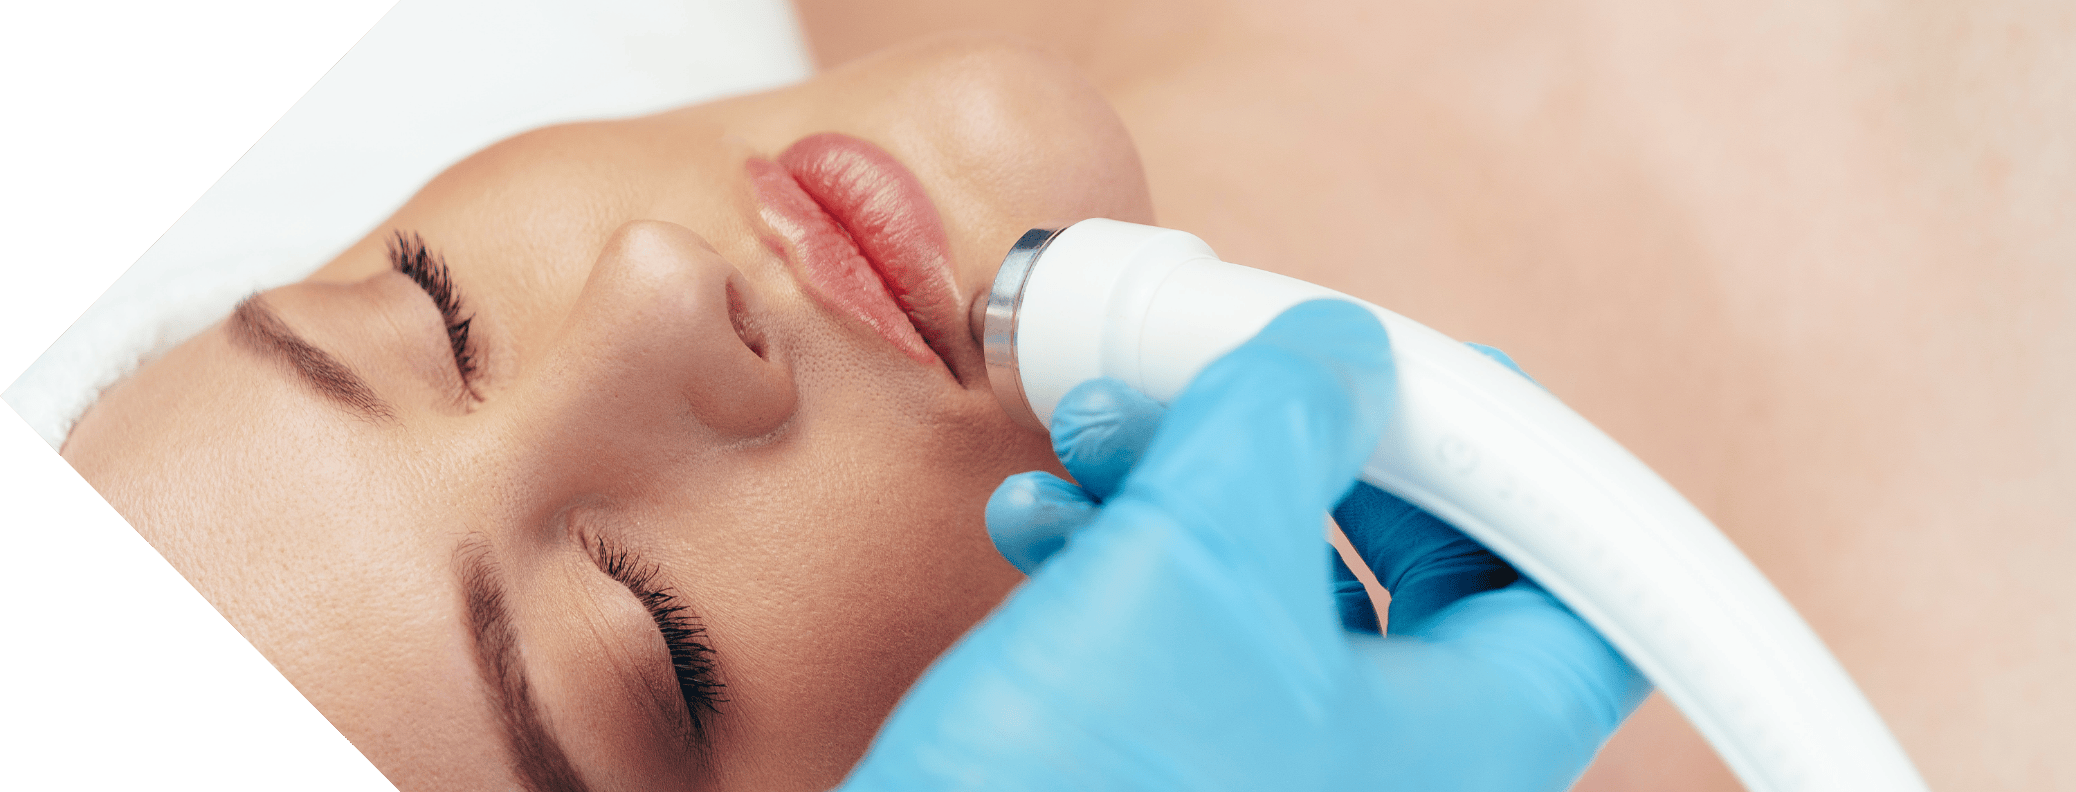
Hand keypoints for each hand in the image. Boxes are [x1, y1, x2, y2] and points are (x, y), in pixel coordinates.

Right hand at [838, 300, 1649, 790]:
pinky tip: (1047, 517)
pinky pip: (1197, 648)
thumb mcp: (1196, 561)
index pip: (1580, 580)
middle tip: (1254, 379)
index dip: (1516, 454)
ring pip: (1287, 596)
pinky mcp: (1187, 779)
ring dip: (1194, 484)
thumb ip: (1285, 424)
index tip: (1425, 379)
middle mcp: (1399, 775)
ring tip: (1109, 422)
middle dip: (1317, 447)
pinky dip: (1131, 562)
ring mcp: (1289, 784)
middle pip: (1425, 571)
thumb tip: (1334, 357)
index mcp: (1471, 744)